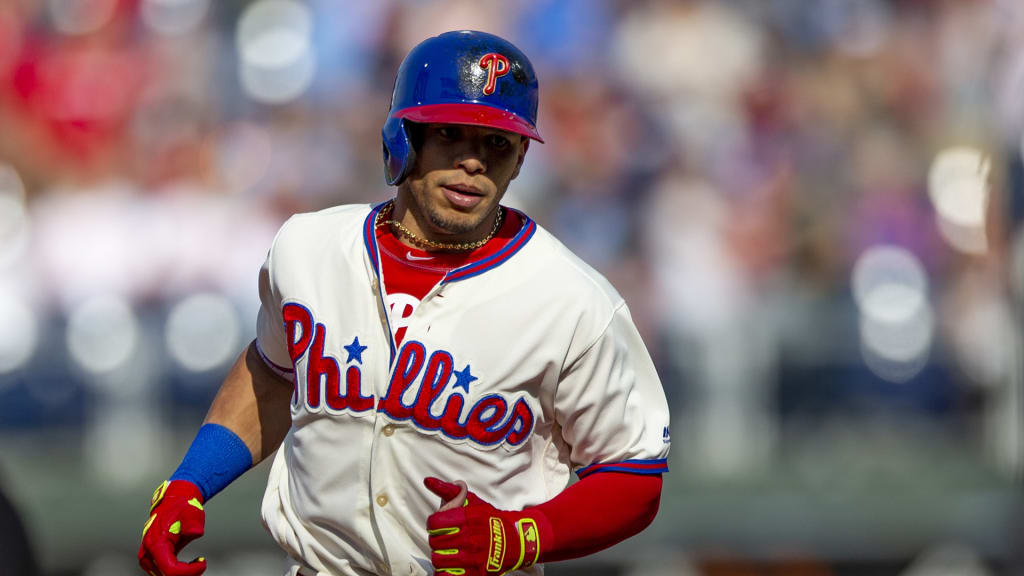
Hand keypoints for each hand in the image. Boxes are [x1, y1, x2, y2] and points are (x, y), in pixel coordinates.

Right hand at [138, 480, 206, 575]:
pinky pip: (159, 569)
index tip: (203, 561)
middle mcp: (149, 549)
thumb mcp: (192, 513)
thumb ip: (193, 524)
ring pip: (160, 574)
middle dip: (185, 573)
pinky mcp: (151, 553)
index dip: (188, 572)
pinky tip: (185, 566)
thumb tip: (195, 533)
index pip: (170, 570)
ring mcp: (148, 552)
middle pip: (165, 574)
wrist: (175, 499)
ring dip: (178, 573)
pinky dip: (172, 571)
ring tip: (194, 565)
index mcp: (157, 542)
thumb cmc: (183, 506)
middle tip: (200, 563)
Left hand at [424, 477, 542, 574]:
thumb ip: (449, 491)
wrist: (517, 540)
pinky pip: (448, 575)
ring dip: (441, 556)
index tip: (439, 525)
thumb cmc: (490, 519)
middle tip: (445, 539)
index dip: (433, 523)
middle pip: (434, 542)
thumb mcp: (472, 502)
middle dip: (437, 540)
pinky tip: (451, 566)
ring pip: (439, 560)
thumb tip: (428, 481)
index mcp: (468, 518)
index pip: (434, 523)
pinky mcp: (477, 573)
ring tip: (449, 552)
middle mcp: (471, 538)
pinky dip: (446, 572)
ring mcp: (474, 558)